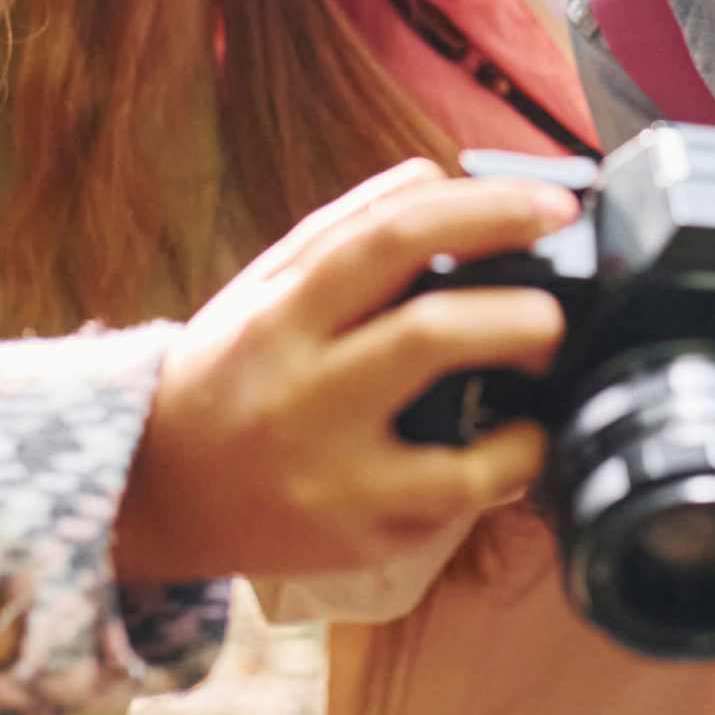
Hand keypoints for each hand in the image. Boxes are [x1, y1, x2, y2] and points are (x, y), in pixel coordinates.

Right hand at [114, 159, 576, 583]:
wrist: (158, 490)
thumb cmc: (225, 375)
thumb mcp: (259, 290)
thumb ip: (341, 231)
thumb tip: (432, 176)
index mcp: (278, 316)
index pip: (388, 240)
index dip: (483, 213)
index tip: (552, 205)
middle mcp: (301, 395)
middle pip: (428, 336)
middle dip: (521, 310)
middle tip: (556, 303)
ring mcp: (332, 476)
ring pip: (454, 446)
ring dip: (525, 404)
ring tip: (543, 366)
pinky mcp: (358, 537)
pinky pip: (458, 503)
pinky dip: (512, 465)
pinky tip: (522, 443)